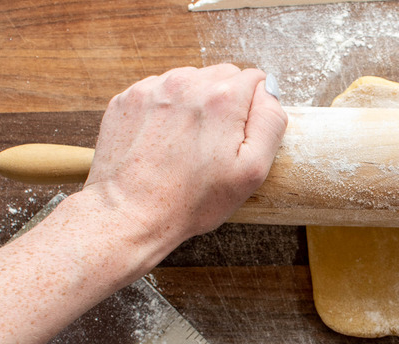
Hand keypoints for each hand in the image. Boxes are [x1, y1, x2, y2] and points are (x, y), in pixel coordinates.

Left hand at [83, 64, 286, 247]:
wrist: (130, 213)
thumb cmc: (192, 200)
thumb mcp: (252, 171)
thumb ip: (270, 121)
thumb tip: (269, 90)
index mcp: (222, 97)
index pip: (255, 79)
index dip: (254, 108)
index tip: (241, 136)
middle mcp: (187, 83)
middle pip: (223, 76)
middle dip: (227, 103)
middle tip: (217, 143)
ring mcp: (153, 88)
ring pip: (192, 81)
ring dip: (196, 105)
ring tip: (189, 144)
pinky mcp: (129, 99)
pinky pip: (161, 92)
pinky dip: (168, 110)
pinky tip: (165, 141)